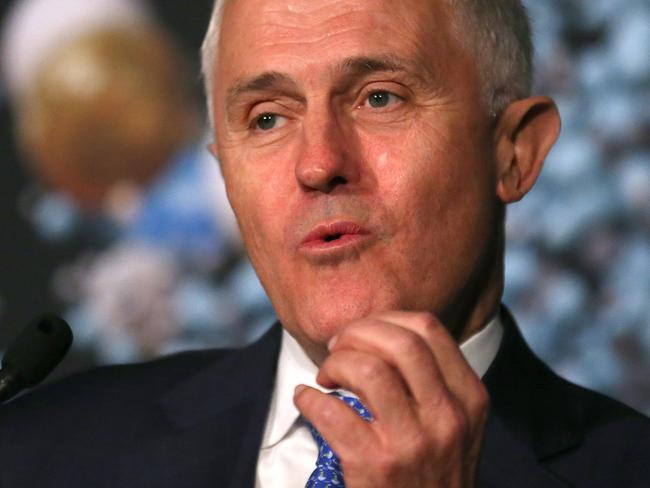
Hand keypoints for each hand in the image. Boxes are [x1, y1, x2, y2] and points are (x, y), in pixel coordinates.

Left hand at [294, 311, 488, 487]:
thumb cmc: (433, 473)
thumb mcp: (455, 424)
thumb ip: (434, 381)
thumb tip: (382, 333)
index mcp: (469, 397)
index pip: (429, 328)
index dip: (386, 319)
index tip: (364, 333)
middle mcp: (447, 416)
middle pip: (399, 340)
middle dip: (358, 333)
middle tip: (338, 348)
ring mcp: (413, 442)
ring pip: (367, 369)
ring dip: (335, 364)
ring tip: (327, 378)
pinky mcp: (375, 465)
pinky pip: (331, 410)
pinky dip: (309, 398)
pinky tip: (307, 400)